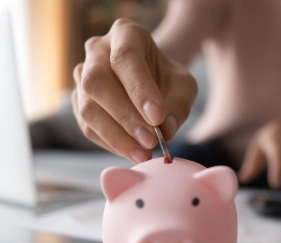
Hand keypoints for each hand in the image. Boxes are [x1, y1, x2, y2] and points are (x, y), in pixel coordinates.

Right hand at [72, 18, 196, 162]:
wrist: (151, 80)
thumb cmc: (167, 79)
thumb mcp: (183, 86)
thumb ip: (179, 105)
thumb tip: (165, 131)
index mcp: (125, 34)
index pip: (125, 57)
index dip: (139, 89)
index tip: (157, 118)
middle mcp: (97, 51)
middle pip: (97, 82)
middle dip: (125, 117)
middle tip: (150, 141)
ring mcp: (82, 76)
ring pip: (87, 108)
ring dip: (116, 136)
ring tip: (143, 153)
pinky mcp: (79, 102)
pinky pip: (87, 127)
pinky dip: (110, 144)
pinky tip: (131, 151)